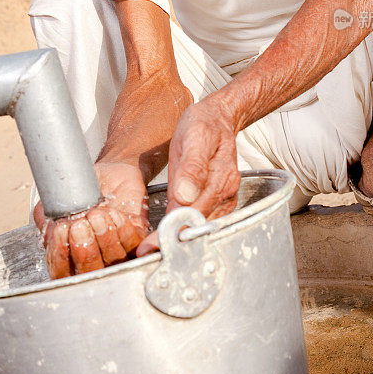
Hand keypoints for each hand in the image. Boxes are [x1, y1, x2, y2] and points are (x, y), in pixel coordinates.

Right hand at [34, 161, 150, 278]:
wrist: (110, 172)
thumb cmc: (84, 191)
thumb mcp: (57, 203)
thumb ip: (47, 221)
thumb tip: (50, 235)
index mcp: (71, 257)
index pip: (62, 274)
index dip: (60, 257)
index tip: (61, 230)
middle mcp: (95, 260)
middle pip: (90, 274)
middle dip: (84, 251)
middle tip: (80, 225)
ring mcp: (118, 252)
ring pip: (114, 262)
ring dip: (104, 238)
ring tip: (97, 213)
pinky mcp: (138, 240)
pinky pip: (133, 245)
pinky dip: (123, 230)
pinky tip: (114, 213)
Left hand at [137, 99, 240, 255]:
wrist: (219, 118)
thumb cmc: (204, 125)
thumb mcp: (194, 136)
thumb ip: (192, 166)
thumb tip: (185, 196)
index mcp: (221, 178)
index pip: (193, 214)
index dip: (170, 232)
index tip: (150, 247)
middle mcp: (227, 193)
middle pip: (198, 226)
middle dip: (172, 242)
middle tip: (146, 255)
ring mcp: (225, 199)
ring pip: (201, 228)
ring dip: (178, 240)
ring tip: (152, 250)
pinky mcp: (219, 202)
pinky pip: (203, 221)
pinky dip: (185, 230)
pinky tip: (169, 235)